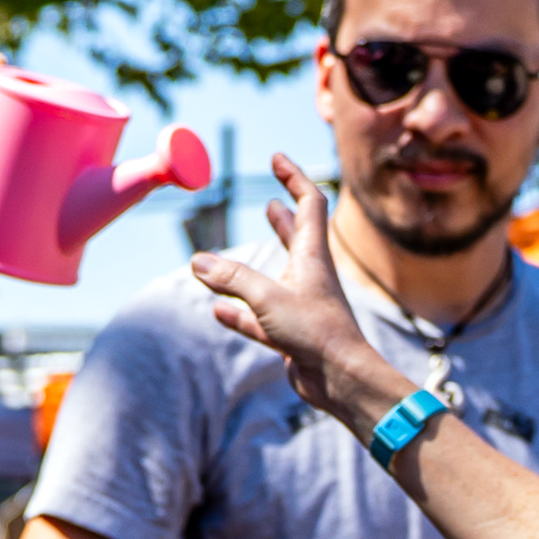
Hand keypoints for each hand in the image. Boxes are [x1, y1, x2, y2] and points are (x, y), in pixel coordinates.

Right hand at [192, 151, 400, 424]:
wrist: (341, 380)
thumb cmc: (317, 333)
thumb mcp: (268, 298)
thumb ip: (232, 279)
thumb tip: (197, 262)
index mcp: (312, 256)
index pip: (308, 203)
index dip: (294, 177)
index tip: (277, 158)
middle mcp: (309, 277)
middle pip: (298, 236)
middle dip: (284, 215)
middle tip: (273, 198)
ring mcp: (301, 306)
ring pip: (278, 276)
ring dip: (262, 259)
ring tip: (241, 251)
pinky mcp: (292, 334)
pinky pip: (260, 318)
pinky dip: (240, 313)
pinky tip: (218, 311)